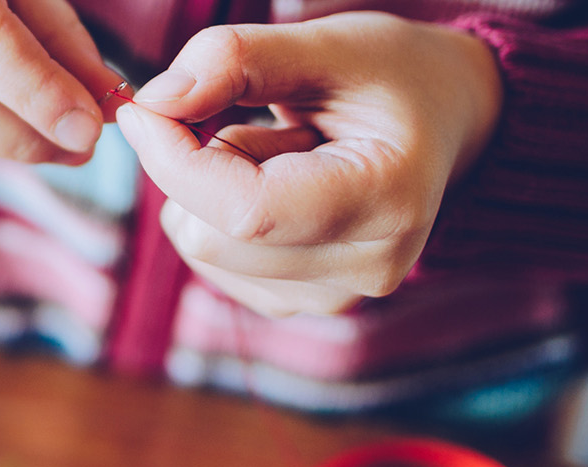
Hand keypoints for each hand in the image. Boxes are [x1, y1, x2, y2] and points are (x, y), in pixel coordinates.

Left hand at [115, 12, 502, 317]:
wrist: (443, 119)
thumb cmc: (391, 75)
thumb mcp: (329, 44)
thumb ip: (239, 59)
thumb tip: (155, 100)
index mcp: (387, 202)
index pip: (246, 211)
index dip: (175, 160)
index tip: (143, 108)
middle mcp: (365, 268)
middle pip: (210, 235)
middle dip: (193, 167)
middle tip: (243, 115)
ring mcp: (334, 297)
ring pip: (202, 250)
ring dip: (209, 190)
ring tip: (279, 150)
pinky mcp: (300, 302)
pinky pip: (210, 262)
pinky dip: (216, 215)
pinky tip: (275, 183)